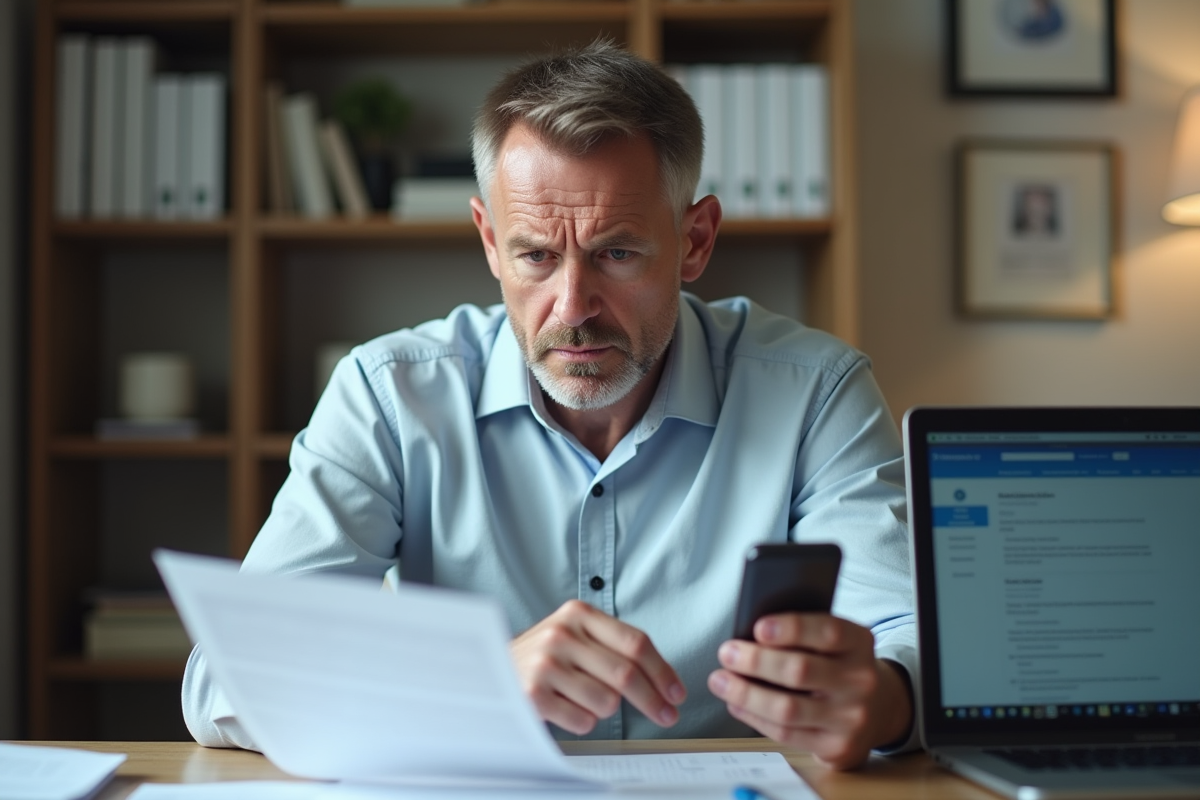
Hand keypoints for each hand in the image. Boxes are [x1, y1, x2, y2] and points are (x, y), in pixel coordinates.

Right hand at [511, 599, 686, 734]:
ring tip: (584, 700)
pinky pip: (584, 720)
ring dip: (605, 709)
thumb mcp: (574, 636)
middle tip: (667, 717)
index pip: (636, 642)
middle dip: (654, 700)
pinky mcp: (533, 695)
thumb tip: (663, 681)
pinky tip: (566, 709)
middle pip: (627, 673)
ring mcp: (545, 664)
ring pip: (607, 701)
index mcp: (577, 613)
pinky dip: (583, 722)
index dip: (662, 671)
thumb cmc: (543, 659)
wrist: (488, 673)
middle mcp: (561, 633)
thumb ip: (612, 646)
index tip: (677, 693)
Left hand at [706, 613, 911, 769]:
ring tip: (721, 681)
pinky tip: (736, 704)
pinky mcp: (837, 747)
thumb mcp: (835, 643)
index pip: (828, 632)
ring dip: (746, 694)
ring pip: (787, 708)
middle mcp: (861, 681)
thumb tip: (749, 637)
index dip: (792, 628)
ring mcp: (851, 718)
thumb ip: (804, 635)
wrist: (878, 709)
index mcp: (860, 644)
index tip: (759, 627)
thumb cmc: (839, 666)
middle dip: (756, 662)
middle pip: (801, 671)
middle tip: (727, 653)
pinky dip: (754, 717)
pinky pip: (786, 734)